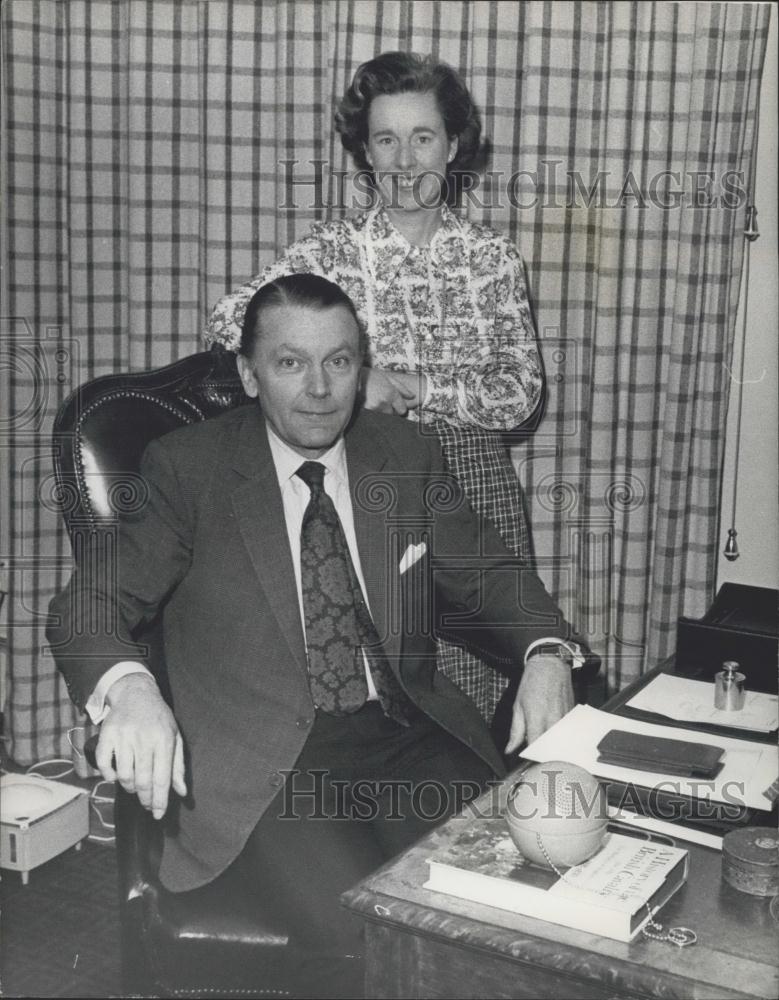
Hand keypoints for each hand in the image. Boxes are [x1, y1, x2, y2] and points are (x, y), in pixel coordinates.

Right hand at [96, 673, 186, 818]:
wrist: (136, 693)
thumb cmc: (158, 718)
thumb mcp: (175, 737)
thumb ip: (178, 765)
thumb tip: (182, 792)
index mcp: (164, 740)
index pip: (162, 778)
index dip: (160, 801)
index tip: (158, 815)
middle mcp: (144, 739)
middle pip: (143, 781)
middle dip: (145, 799)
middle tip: (147, 805)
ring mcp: (124, 737)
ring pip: (124, 776)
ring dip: (129, 788)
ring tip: (135, 786)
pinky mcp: (107, 735)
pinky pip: (105, 765)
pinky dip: (110, 776)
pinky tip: (117, 776)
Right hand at [361, 368, 422, 414]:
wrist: (351, 378)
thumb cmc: (370, 376)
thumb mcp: (387, 378)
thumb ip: (402, 388)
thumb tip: (412, 396)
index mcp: (391, 393)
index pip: (402, 410)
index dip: (399, 407)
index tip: (396, 404)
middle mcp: (384, 402)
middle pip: (393, 414)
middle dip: (390, 409)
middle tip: (382, 401)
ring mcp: (374, 408)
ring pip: (383, 416)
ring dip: (381, 411)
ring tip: (375, 401)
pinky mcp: (365, 412)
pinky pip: (374, 417)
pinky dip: (373, 413)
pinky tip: (369, 404)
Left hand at [504, 655, 573, 754]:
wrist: (550, 665)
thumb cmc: (532, 683)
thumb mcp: (518, 706)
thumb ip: (515, 731)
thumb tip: (510, 749)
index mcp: (537, 717)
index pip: (536, 746)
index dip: (532, 756)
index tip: (529, 758)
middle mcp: (553, 719)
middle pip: (551, 748)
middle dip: (544, 755)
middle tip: (538, 757)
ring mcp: (565, 718)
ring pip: (562, 742)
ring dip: (555, 748)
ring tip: (548, 748)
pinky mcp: (573, 715)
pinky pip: (568, 733)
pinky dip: (562, 738)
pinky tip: (557, 738)